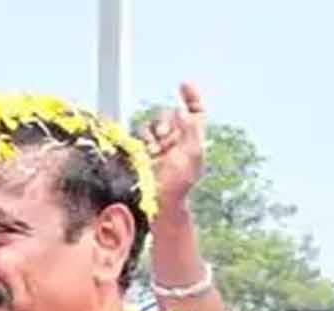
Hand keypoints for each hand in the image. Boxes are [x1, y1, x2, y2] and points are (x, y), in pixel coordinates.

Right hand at [140, 82, 205, 210]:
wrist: (159, 201)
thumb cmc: (180, 183)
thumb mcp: (193, 153)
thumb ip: (190, 128)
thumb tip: (181, 110)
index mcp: (192, 138)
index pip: (194, 111)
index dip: (191, 96)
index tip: (183, 85)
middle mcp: (175, 139)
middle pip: (168, 115)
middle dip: (165, 122)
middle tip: (165, 138)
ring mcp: (157, 144)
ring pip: (152, 123)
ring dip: (154, 133)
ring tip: (156, 150)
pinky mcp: (141, 150)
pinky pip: (139, 133)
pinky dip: (143, 139)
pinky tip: (148, 152)